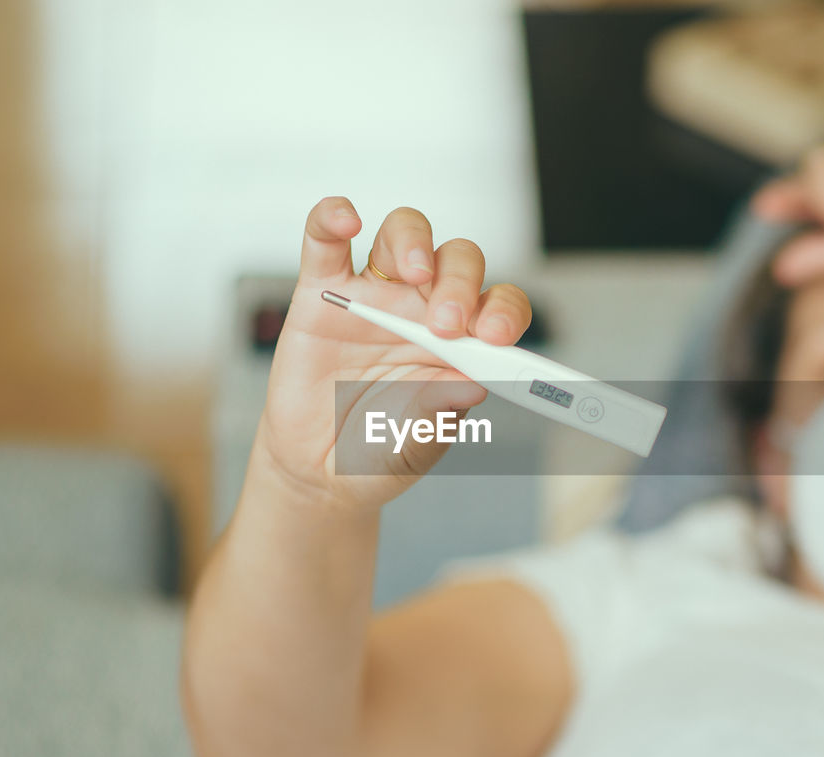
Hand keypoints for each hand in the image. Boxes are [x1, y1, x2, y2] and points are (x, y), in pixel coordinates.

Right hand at [255, 197, 531, 508]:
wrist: (319, 470)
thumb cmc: (378, 452)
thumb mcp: (415, 446)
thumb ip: (440, 415)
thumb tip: (474, 387)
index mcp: (461, 343)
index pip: (497, 306)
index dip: (505, 312)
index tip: (497, 338)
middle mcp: (423, 309)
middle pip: (456, 262)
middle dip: (461, 283)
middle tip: (448, 324)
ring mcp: (374, 297)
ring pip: (402, 235)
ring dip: (415, 244)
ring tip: (414, 273)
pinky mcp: (321, 293)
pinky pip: (326, 241)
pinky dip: (333, 218)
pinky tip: (347, 220)